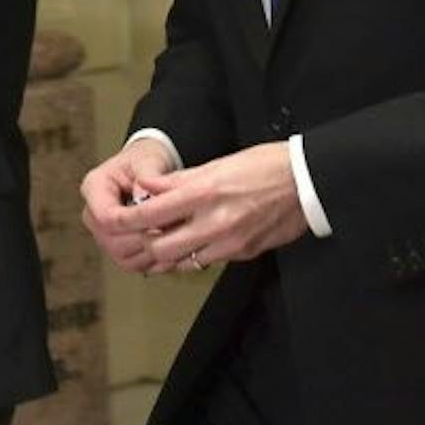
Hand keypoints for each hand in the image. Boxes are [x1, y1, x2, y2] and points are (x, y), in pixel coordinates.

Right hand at [80, 138, 181, 273]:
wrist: (148, 169)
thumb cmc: (146, 160)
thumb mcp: (148, 159)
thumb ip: (147, 175)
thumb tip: (144, 197)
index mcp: (94, 188)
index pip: (105, 216)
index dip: (131, 223)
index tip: (157, 220)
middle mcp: (93, 214)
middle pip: (111, 241)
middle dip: (144, 239)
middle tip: (171, 231)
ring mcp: (104, 234)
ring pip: (122, 257)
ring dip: (150, 252)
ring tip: (173, 239)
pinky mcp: (117, 247)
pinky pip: (133, 264)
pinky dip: (153, 261)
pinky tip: (171, 250)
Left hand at [115, 143, 308, 273]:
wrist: (308, 182)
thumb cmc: (266, 165)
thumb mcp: (219, 162)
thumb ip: (180, 180)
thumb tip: (148, 187)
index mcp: (205, 192)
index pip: (151, 212)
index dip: (127, 219)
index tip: (116, 218)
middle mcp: (215, 221)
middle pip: (160, 246)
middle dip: (144, 242)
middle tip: (139, 232)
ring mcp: (230, 242)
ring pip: (181, 261)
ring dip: (166, 253)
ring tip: (162, 240)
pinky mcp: (243, 254)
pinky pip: (206, 262)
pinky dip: (192, 256)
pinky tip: (192, 244)